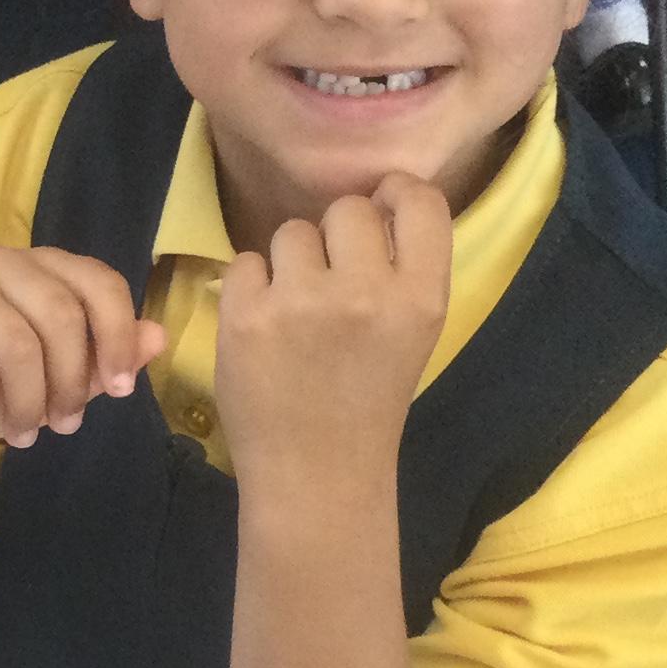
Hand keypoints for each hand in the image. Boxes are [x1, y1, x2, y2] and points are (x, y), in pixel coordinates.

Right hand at [0, 246, 167, 453]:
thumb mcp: (60, 379)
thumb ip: (106, 357)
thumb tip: (158, 337)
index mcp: (43, 267)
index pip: (98, 283)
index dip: (117, 337)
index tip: (120, 391)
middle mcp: (1, 262)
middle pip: (60, 315)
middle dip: (70, 382)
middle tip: (65, 426)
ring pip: (16, 343)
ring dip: (27, 402)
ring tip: (25, 434)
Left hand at [217, 173, 451, 494]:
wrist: (316, 473)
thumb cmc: (367, 401)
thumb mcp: (414, 334)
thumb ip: (403, 269)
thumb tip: (377, 198)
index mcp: (422, 299)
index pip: (421, 202)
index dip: (396, 194)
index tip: (381, 209)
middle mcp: (367, 293)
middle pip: (346, 209)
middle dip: (334, 236)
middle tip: (330, 283)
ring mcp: (302, 303)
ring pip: (291, 232)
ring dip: (289, 263)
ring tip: (295, 313)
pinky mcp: (246, 316)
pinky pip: (244, 263)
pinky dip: (250, 289)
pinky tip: (263, 329)